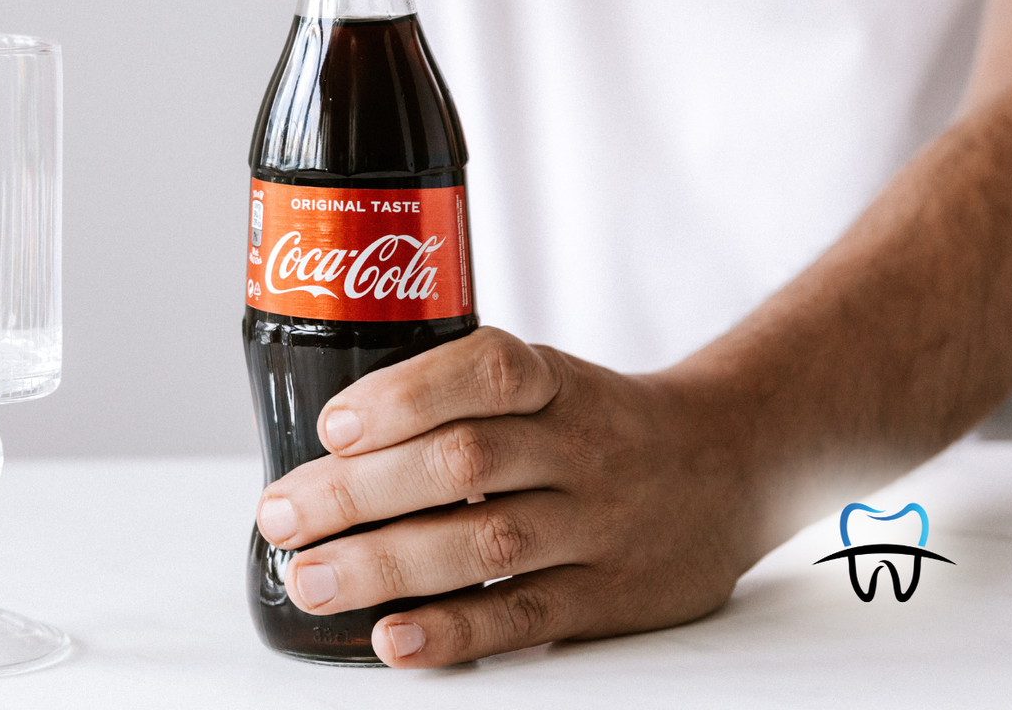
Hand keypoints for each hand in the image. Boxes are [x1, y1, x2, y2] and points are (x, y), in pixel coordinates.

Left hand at [253, 327, 762, 666]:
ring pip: (485, 544)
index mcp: (555, 382)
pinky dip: (453, 633)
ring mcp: (597, 526)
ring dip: (384, 565)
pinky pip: (524, 617)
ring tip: (309, 579)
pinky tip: (393, 640)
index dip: (406, 395)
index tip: (333, 425)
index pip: (486, 371)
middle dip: (357, 492)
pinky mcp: (608, 599)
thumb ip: (461, 401)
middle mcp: (579, 448)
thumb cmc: (599, 422)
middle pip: (463, 463)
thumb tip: (324, 450)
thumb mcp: (548, 380)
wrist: (731, 466)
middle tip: (280, 513)